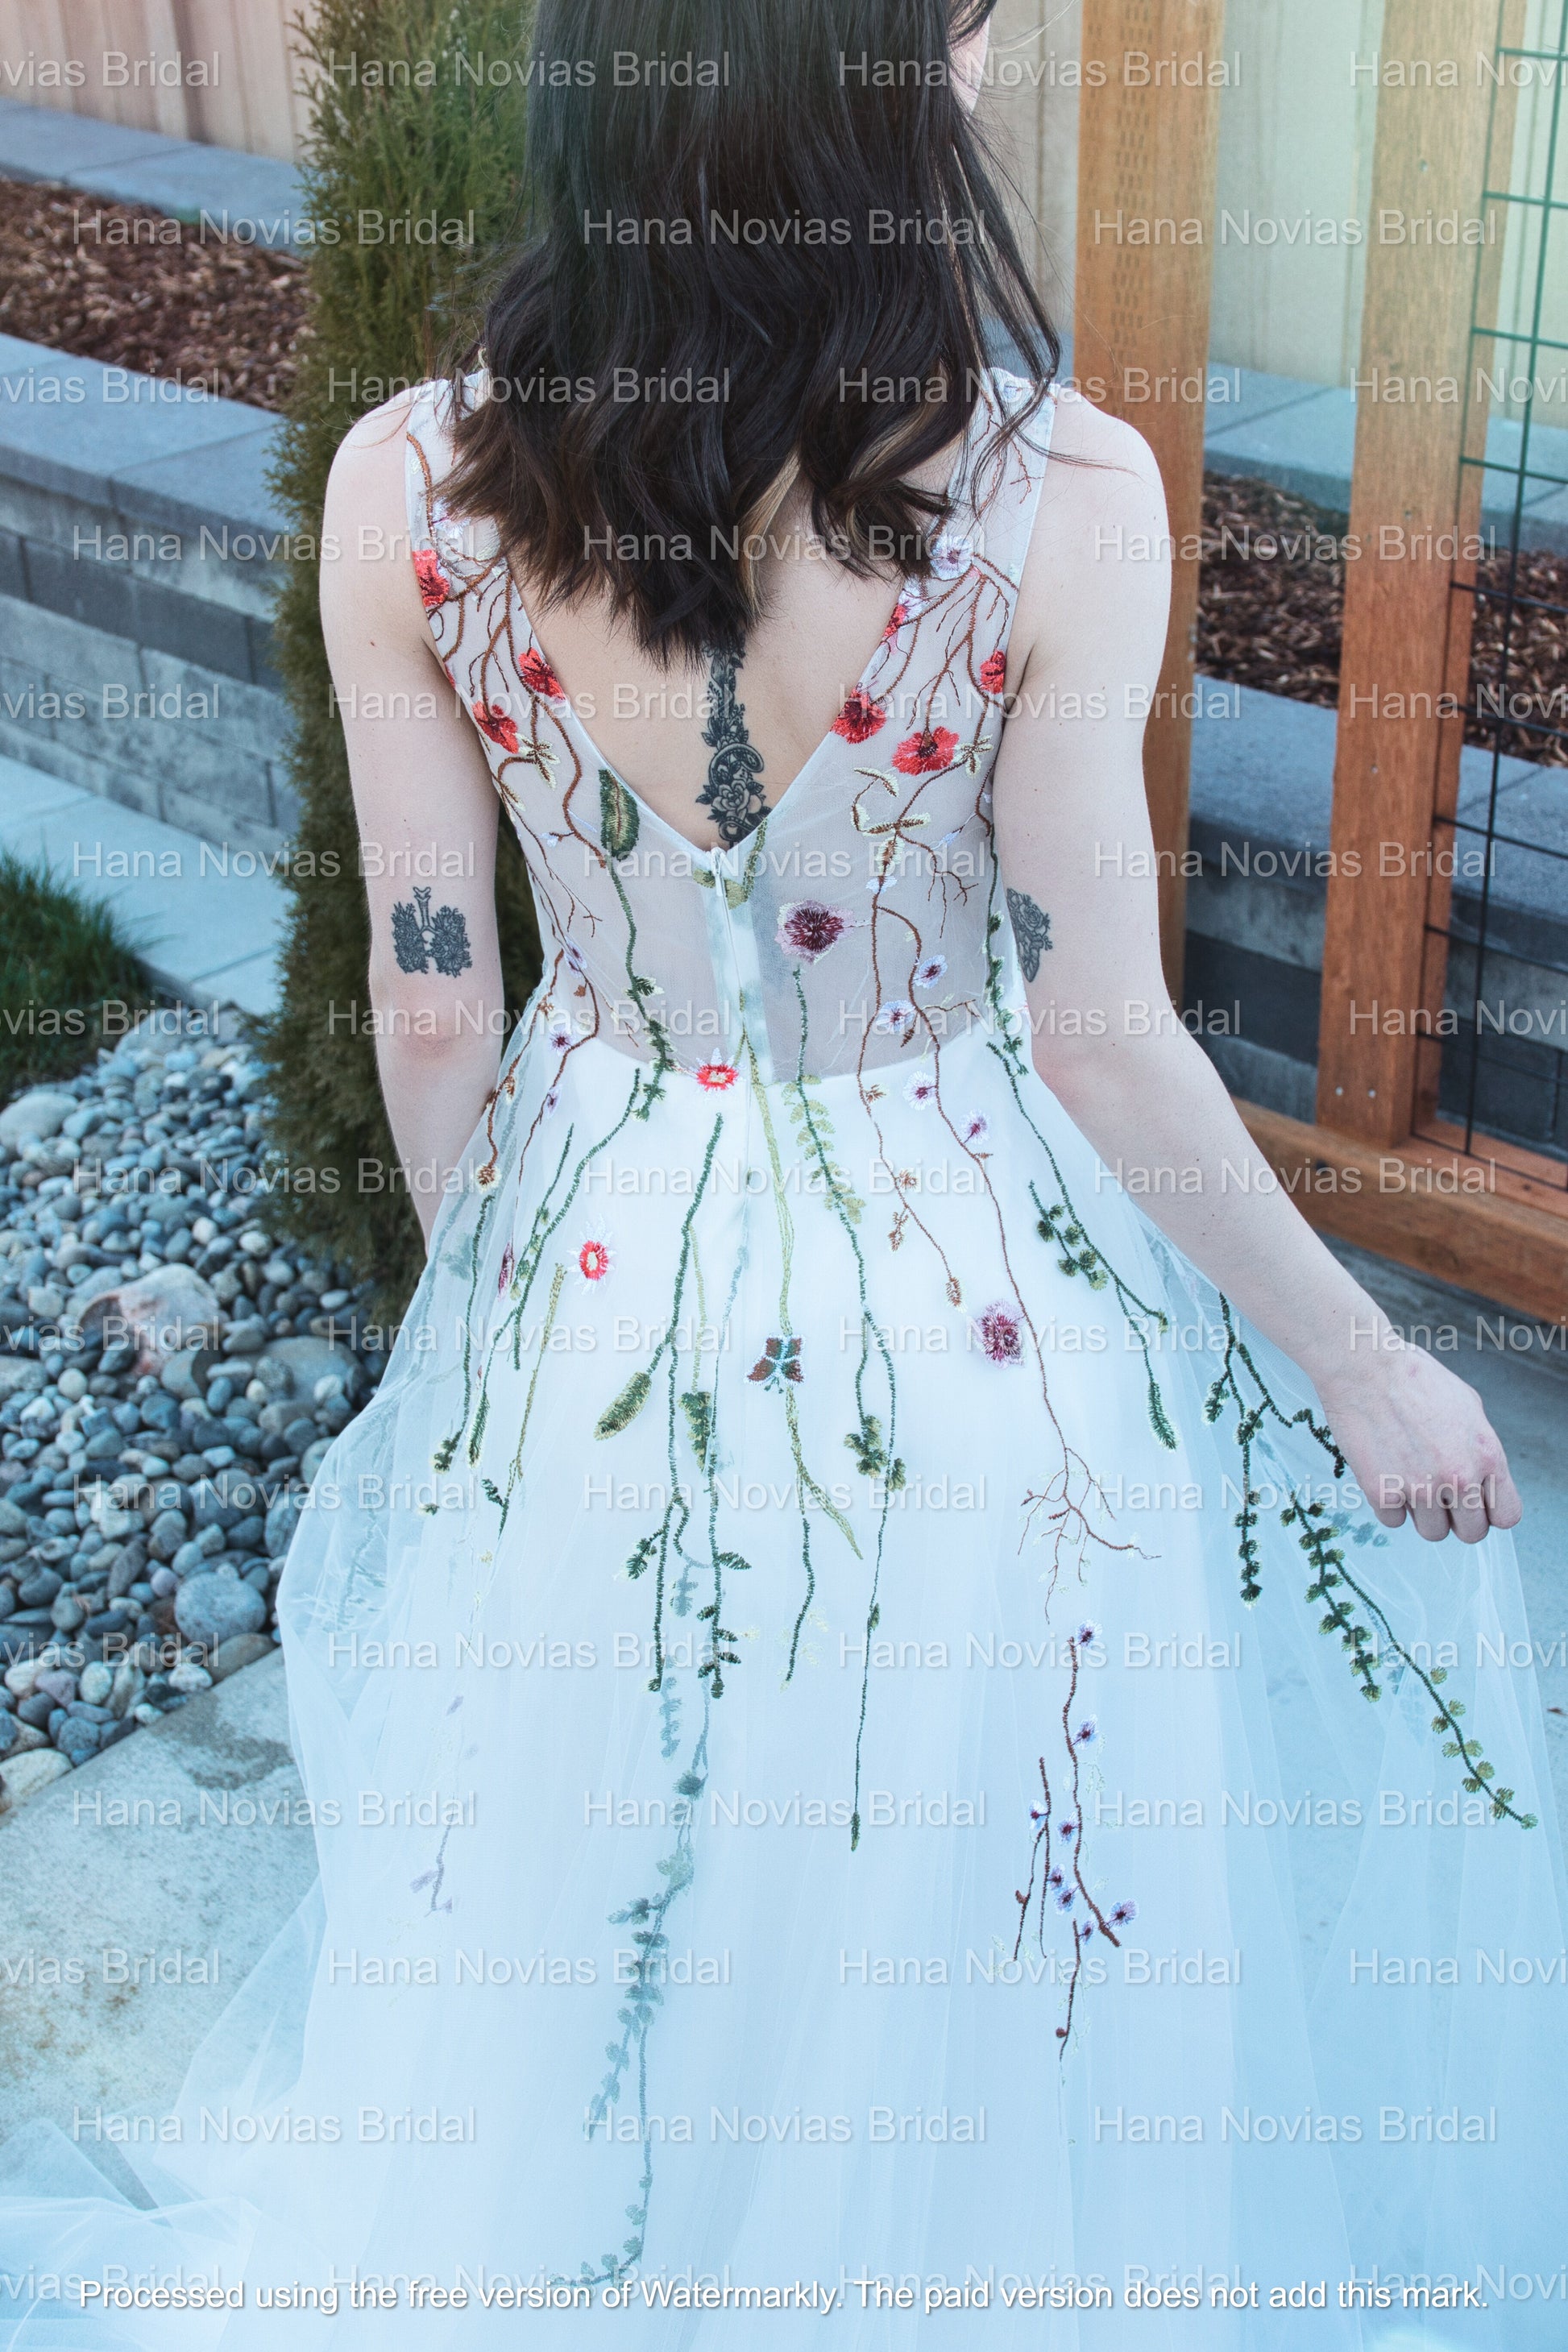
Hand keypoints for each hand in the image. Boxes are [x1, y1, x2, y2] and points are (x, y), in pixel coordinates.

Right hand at [1314, 1342, 1521, 1544]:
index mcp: (1487, 1455)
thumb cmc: (1415, 1379)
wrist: (1365, 1368)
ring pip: (1433, 1532)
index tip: (1476, 1504)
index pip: (1506, 1516)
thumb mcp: (1469, 1407)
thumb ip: (1479, 1449)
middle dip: (1458, 1518)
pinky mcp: (1382, 1492)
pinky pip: (1393, 1520)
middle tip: (1440, 1496)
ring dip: (1423, 1513)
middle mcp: (1458, 1478)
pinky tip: (1385, 1474)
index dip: (1491, 1512)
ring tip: (1410, 1481)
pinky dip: (1389, 1504)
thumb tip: (1481, 1478)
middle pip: (1472, 1533)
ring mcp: (1420, 1488)